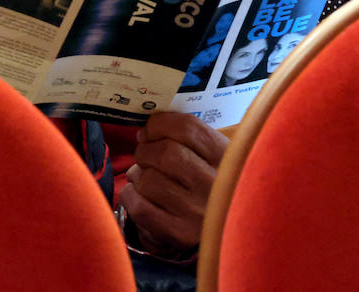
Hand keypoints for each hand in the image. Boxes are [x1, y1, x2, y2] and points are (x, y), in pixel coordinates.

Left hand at [120, 111, 227, 254]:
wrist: (222, 228)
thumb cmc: (209, 182)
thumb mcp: (214, 155)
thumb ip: (189, 137)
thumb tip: (147, 128)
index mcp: (227, 157)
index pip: (188, 128)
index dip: (159, 124)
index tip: (150, 130)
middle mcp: (215, 185)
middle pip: (165, 152)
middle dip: (145, 149)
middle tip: (144, 153)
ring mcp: (197, 211)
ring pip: (149, 179)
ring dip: (137, 174)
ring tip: (143, 176)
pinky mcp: (178, 233)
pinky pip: (139, 206)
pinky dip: (131, 195)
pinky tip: (138, 193)